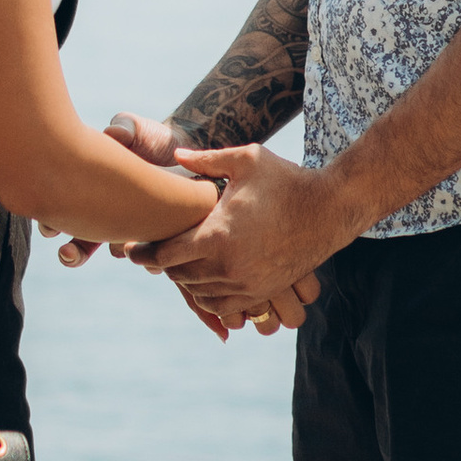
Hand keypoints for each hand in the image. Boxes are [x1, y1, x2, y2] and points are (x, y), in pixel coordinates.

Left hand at [53, 115, 316, 341]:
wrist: (331, 209)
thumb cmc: (286, 180)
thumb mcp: (247, 160)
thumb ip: (206, 159)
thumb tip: (175, 155)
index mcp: (217, 235)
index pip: (166, 255)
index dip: (144, 253)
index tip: (130, 250)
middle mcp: (228, 266)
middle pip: (179, 276)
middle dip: (162, 265)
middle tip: (149, 255)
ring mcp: (247, 283)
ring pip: (200, 292)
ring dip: (185, 280)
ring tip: (176, 265)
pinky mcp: (262, 291)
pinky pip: (224, 305)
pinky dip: (209, 296)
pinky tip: (204, 281)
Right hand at [55, 115, 181, 267]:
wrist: (186, 152)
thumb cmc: (149, 139)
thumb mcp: (134, 129)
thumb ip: (122, 128)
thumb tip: (112, 133)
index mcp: (87, 193)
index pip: (60, 213)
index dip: (50, 222)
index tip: (49, 228)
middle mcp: (103, 219)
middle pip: (79, 247)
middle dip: (71, 254)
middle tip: (68, 254)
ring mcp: (129, 232)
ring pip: (116, 251)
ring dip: (115, 248)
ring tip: (121, 243)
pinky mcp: (159, 240)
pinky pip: (151, 258)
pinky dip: (150, 258)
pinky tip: (155, 252)